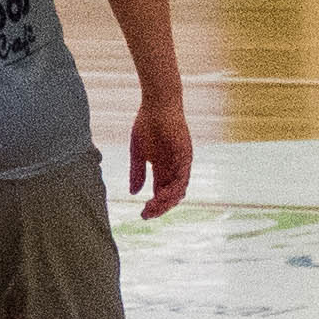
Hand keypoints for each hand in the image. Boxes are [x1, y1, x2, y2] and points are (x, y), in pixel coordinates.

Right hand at [125, 97, 194, 217]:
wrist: (157, 103)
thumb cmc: (147, 124)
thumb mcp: (137, 152)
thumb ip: (137, 173)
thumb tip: (133, 193)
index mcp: (163, 168)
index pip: (161, 193)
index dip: (154, 206)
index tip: (142, 215)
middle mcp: (174, 168)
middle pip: (171, 195)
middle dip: (160, 208)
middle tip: (146, 215)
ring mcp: (181, 163)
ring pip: (178, 190)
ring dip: (166, 202)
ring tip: (153, 208)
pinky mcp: (185, 155)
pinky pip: (182, 177)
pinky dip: (174, 189)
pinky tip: (162, 196)